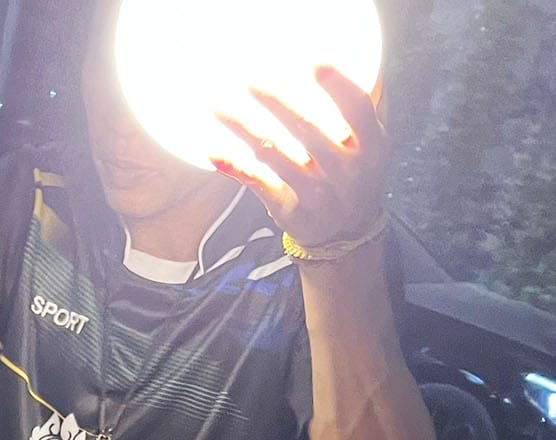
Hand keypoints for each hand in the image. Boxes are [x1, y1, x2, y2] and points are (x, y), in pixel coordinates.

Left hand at [213, 67, 387, 250]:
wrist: (347, 232)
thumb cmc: (356, 174)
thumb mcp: (373, 142)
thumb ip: (362, 107)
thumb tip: (349, 57)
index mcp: (371, 145)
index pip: (358, 109)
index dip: (339, 85)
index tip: (316, 62)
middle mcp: (345, 169)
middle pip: (309, 129)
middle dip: (278, 102)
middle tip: (252, 80)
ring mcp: (316, 192)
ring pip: (276, 155)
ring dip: (246, 129)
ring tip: (221, 107)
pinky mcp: (290, 209)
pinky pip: (260, 185)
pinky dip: (236, 168)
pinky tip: (215, 153)